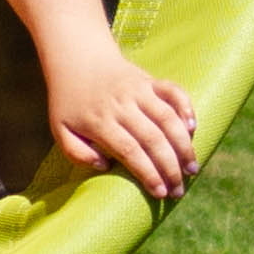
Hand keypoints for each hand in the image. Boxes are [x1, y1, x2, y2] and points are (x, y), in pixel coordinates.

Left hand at [44, 46, 199, 201]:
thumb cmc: (69, 103)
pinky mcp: (149, 81)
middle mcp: (121, 105)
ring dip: (183, 145)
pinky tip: (193, 127)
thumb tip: (105, 166)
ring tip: (192, 169)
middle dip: (169, 168)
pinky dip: (186, 106)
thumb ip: (76, 153)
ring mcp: (138, 90)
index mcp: (99, 121)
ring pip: (167, 118)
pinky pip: (173, 91)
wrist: (77, 61)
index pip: (129, 150)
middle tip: (179, 191)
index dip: (148, 172)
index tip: (160, 192)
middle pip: (152, 138)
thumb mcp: (60, 130)